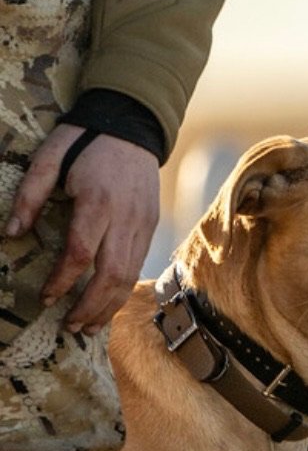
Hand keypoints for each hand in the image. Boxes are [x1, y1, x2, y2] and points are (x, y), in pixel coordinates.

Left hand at [6, 127, 159, 333]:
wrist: (132, 123)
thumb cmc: (85, 139)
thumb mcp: (49, 158)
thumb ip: (29, 196)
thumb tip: (11, 233)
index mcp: (98, 200)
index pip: (81, 253)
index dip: (62, 280)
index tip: (45, 297)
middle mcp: (125, 217)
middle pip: (111, 275)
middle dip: (89, 307)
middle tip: (68, 326)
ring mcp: (142, 223)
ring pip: (129, 276)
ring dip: (108, 307)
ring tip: (88, 327)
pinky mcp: (150, 225)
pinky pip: (138, 265)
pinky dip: (122, 290)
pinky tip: (107, 304)